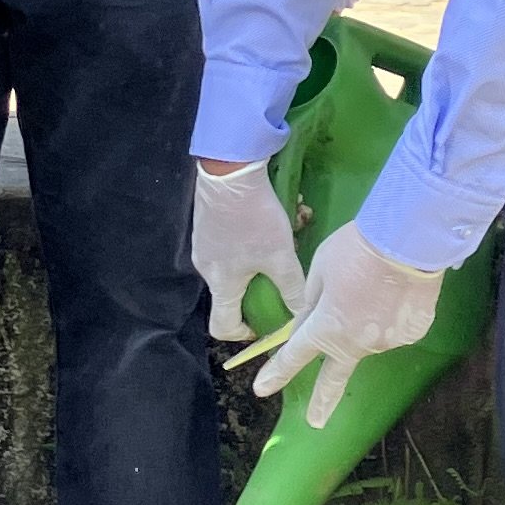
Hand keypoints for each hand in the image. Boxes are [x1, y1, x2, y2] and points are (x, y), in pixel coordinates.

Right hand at [190, 157, 307, 344]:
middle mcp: (205, 269)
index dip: (242, 333)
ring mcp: (202, 245)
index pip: (222, 326)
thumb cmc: (254, 219)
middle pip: (230, 294)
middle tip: (280, 276)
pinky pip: (227, 246)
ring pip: (231, 267)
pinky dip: (245, 244)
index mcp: (221, 283)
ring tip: (278, 242)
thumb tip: (301, 314)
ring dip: (255, 262)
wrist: (229, 171)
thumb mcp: (280, 255)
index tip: (262, 323)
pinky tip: (263, 224)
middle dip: (257, 290)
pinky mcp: (205, 226)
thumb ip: (292, 287)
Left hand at [247, 223, 444, 426]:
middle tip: (315, 422)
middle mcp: (356, 344)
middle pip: (335, 378)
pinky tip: (396, 292)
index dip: (276, 373)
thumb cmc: (357, 249)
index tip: (262, 389)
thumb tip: (308, 322)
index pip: (295, 356)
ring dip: (366, 322)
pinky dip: (391, 314)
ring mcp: (387, 342)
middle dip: (323, 403)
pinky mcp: (413, 333)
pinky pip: (394, 327)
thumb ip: (312, 301)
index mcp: (327, 327)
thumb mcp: (321, 269)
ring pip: (368, 337)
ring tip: (376, 285)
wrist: (410, 240)